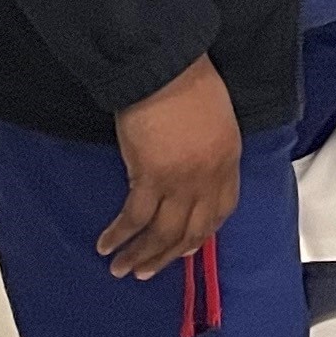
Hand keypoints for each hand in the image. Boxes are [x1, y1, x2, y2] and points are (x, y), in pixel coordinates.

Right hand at [99, 56, 243, 279]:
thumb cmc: (188, 81)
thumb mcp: (213, 120)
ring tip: (122, 269)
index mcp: (228, 159)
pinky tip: (107, 244)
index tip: (188, 248)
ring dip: (141, 255)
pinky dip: (120, 235)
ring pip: (163, 232)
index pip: (222, 210)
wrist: (166, 65)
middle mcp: (209, 176)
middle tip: (147, 271)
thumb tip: (185, 176)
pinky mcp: (151, 176)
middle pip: (192, 230)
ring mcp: (182, 180)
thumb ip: (206, 151)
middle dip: (168, 256)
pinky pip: (135, 217)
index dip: (203, 234)